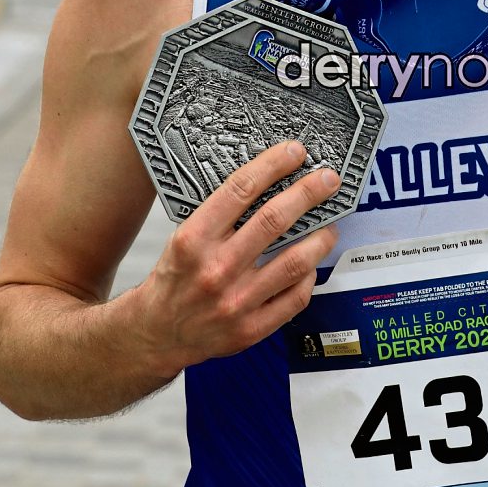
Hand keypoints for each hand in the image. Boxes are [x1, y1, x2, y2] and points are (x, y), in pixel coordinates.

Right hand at [135, 141, 339, 375]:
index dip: (272, 165)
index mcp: (194, 239)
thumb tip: (269, 181)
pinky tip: (310, 265)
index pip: (240, 190)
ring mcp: (236, 301)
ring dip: (321, 237)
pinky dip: (309, 276)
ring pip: (295, 261)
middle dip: (308, 193)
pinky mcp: (251, 329)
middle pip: (274, 219)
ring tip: (331, 225)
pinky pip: (295, 297)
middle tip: (329, 179)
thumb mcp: (184, 237)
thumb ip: (220, 215)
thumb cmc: (174, 279)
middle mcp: (216, 268)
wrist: (157, 334)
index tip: (294, 152)